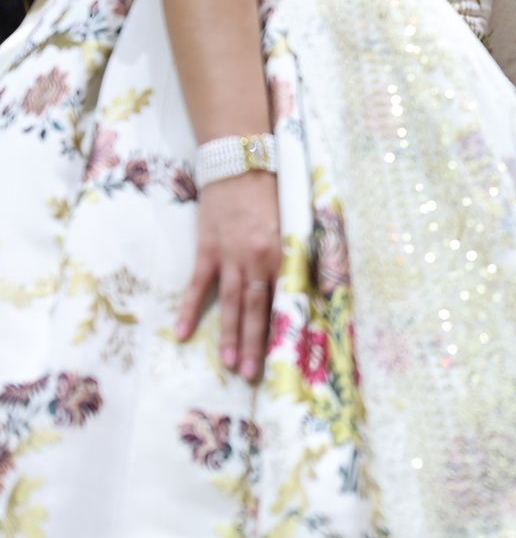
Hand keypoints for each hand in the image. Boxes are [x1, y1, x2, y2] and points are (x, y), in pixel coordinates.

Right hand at [176, 170, 280, 381]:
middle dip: (257, 343)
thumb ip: (300, 255)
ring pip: (231, 303)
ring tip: (230, 364)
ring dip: (230, 335)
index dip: (286, 326)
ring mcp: (230, 256)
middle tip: (254, 373)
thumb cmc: (272, 194)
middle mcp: (257, 259)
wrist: (241, 164)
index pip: (286, 297)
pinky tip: (183, 333)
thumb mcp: (295, 223)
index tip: (288, 353)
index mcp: (284, 253)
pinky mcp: (206, 250)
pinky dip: (191, 309)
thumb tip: (309, 287)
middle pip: (257, 308)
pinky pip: (198, 285)